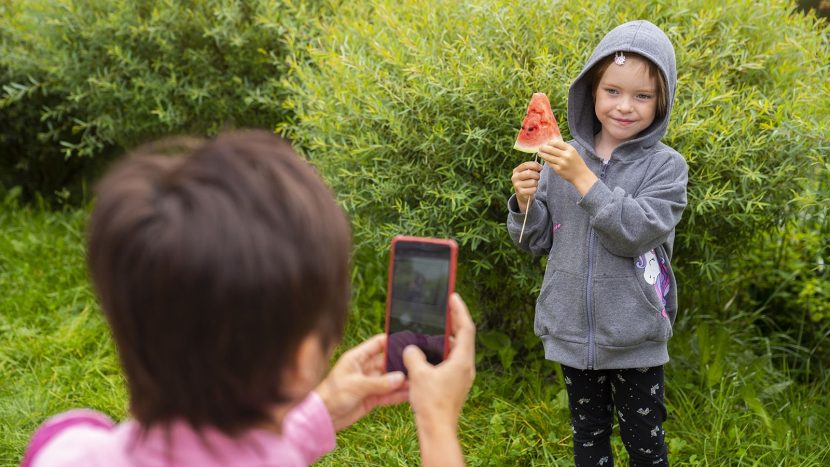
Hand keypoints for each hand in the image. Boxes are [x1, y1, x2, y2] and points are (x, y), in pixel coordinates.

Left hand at [315, 334, 407, 430]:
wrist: (323, 418)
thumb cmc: (332, 395)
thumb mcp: (357, 385)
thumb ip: (380, 382)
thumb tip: (400, 378)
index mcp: (357, 358)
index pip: (377, 344)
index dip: (391, 341)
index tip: (407, 341)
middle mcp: (364, 368)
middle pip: (387, 362)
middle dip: (400, 364)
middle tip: (416, 365)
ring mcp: (369, 383)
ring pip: (390, 379)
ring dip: (401, 381)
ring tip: (416, 381)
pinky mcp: (371, 398)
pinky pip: (388, 394)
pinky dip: (398, 395)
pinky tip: (410, 394)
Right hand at [404, 293, 474, 466]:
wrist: (437, 429)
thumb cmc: (431, 402)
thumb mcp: (418, 373)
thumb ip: (413, 355)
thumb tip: (411, 348)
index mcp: (462, 360)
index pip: (466, 328)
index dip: (460, 310)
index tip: (454, 296)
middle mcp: (466, 367)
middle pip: (463, 337)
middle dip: (453, 322)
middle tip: (444, 308)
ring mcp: (462, 376)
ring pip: (456, 350)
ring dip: (446, 338)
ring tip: (434, 328)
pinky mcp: (455, 384)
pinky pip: (450, 362)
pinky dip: (441, 352)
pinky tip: (428, 353)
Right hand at [511, 161, 542, 211]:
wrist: (522, 194)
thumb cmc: (527, 180)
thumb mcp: (528, 173)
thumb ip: (533, 168)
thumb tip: (540, 167)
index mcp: (516, 170)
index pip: (526, 165)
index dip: (535, 165)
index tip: (541, 168)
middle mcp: (515, 177)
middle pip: (529, 173)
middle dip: (537, 175)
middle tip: (538, 177)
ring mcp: (517, 185)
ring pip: (533, 182)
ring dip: (536, 183)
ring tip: (534, 184)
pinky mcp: (520, 192)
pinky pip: (533, 189)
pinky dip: (535, 189)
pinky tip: (532, 189)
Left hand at [538, 140, 596, 195]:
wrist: (581, 175)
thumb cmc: (576, 163)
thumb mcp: (573, 153)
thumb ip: (564, 148)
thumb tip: (552, 144)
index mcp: (570, 149)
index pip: (557, 143)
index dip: (550, 142)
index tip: (546, 143)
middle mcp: (566, 155)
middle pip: (551, 149)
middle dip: (544, 148)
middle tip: (540, 147)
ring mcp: (562, 163)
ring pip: (549, 156)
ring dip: (542, 154)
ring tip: (539, 152)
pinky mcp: (558, 169)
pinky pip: (550, 163)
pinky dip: (546, 160)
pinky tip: (543, 159)